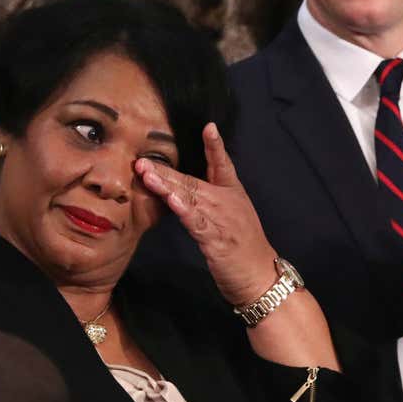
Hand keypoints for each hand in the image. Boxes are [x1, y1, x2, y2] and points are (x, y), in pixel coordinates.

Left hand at [135, 123, 276, 305]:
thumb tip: (185, 189)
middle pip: (193, 181)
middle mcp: (227, 202)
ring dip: (167, 186)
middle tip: (142, 160)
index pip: (223, 164)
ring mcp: (222, 220)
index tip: (209, 127)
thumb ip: (211, 201)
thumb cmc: (244, 247)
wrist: (260, 275)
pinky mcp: (216, 240)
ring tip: (148, 175)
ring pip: (190, 198)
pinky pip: (196, 222)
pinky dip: (183, 210)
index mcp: (233, 194)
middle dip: (166, 171)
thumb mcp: (232, 217)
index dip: (215, 146)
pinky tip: (170, 200)